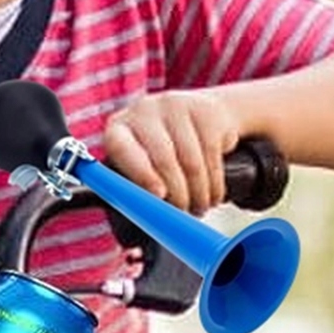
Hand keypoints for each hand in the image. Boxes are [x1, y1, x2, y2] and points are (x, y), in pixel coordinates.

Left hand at [96, 89, 240, 215]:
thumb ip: (132, 189)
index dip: (142, 174)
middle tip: (185, 215)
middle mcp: (143, 111)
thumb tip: (136, 227)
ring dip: (199, 193)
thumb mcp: (141, 165)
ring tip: (200, 208)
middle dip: (177, 195)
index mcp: (118, 130)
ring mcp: (175, 105)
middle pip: (164, 159)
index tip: (158, 196)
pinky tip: (214, 194)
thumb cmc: (159, 153)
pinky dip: (215, 182)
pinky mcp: (205, 109)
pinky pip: (213, 153)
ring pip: (191, 161)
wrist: (198, 115)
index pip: (124, 151)